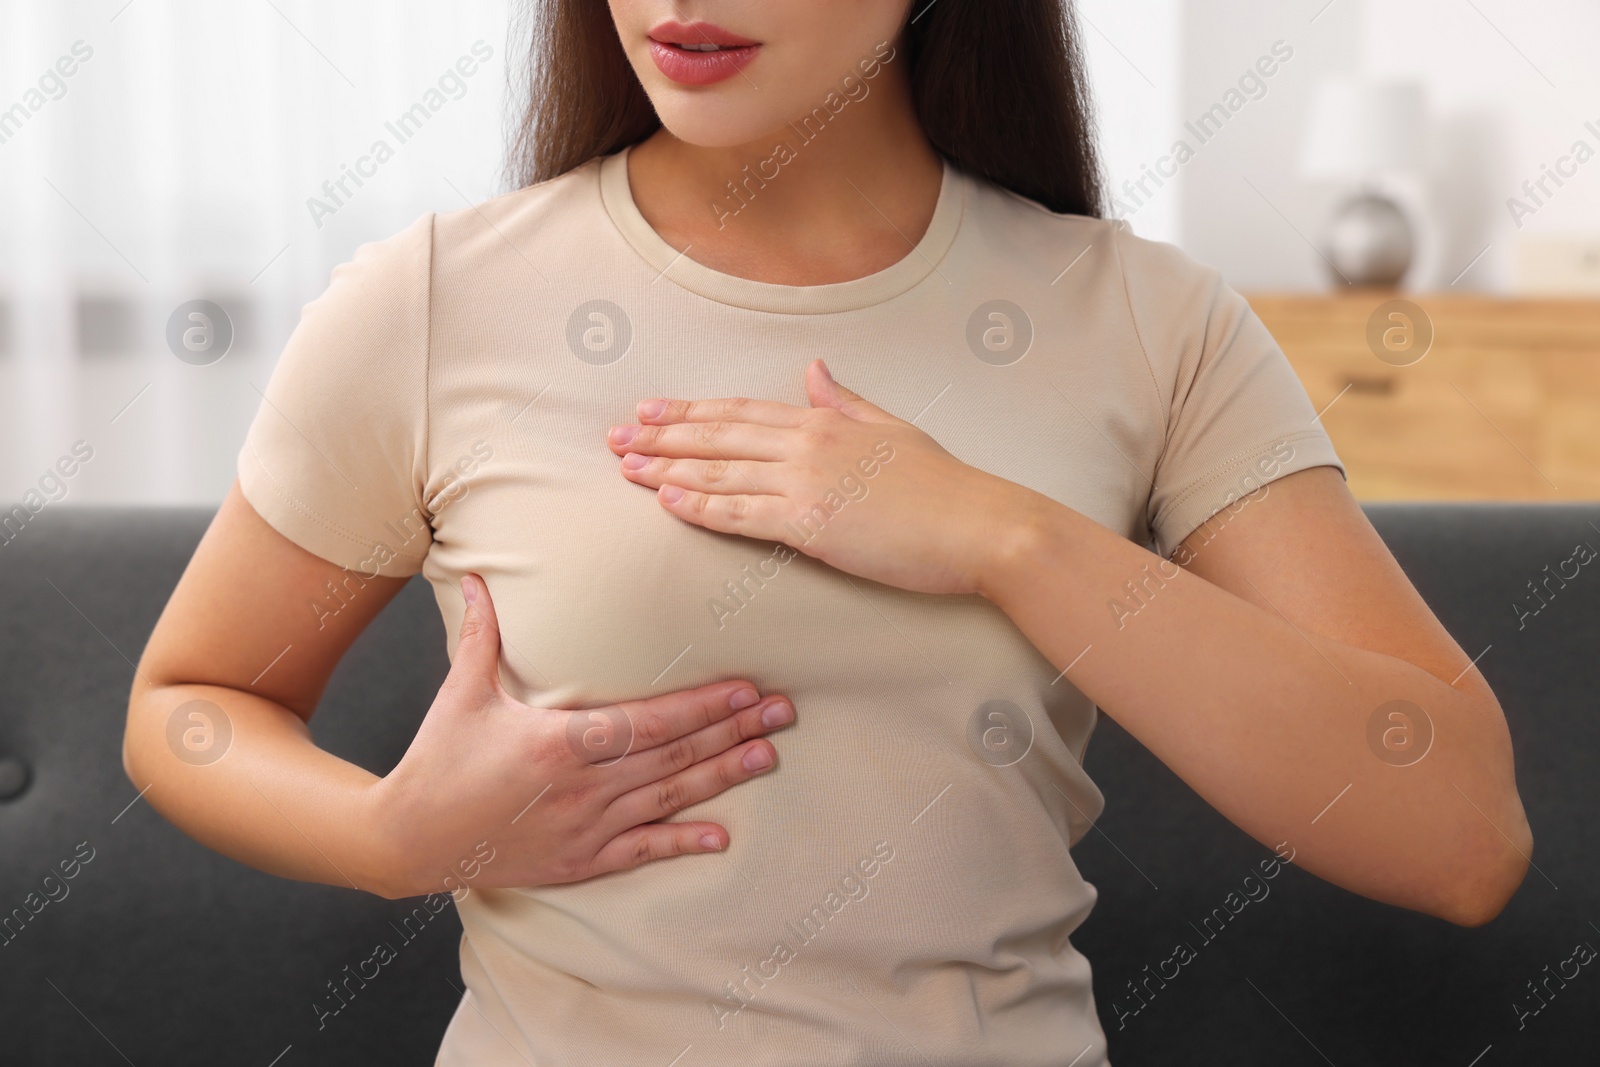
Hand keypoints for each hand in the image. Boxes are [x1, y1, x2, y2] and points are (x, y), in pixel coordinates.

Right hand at [365, 574, 793, 898]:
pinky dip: (681, 843)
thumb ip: (483, 633)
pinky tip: (720, 836)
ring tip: (768, 755)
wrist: (407, 840)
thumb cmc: (439, 760)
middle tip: (782, 712)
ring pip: (668, 799)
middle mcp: (583, 788)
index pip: (649, 721)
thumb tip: (478, 573)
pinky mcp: (579, 862)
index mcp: (560, 743)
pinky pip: (640, 851)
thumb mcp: (463, 691)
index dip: (702, 705)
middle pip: (673, 757)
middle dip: (731, 731)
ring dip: (722, 777)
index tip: (744, 688)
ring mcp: (584, 828)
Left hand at [607, 359, 1040, 596]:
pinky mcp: (811, 525)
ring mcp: (806, 484)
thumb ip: (847, 402)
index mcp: (825, 421)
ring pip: (719, 473)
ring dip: (667, 471)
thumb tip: (815, 371)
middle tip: (616, 437)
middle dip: (661, 436)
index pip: (740, 412)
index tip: (649, 411)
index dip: (689, 411)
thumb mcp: (894, 428)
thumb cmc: (944, 485)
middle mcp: (807, 445)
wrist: (979, 525)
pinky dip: (701, 508)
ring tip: (627, 468)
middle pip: (717, 436)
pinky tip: (668, 504)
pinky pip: (742, 514)